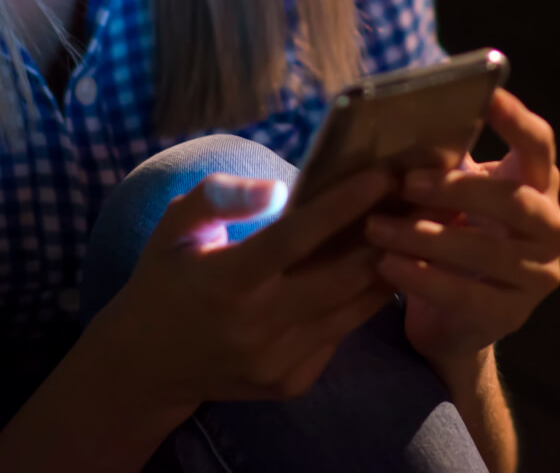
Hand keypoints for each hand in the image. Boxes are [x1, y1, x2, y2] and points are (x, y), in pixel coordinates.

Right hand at [84, 165, 398, 409]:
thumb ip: (219, 198)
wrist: (146, 366)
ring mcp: (276, 362)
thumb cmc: (166, 280)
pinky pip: (338, 336)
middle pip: (338, 278)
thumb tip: (278, 187)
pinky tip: (373, 270)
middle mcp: (255, 326)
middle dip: (382, 236)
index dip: (341, 206)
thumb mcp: (174, 226)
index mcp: (225, 281)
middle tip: (413, 198)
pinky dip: (359, 302)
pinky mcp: (291, 383)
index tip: (382, 175)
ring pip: (350, 310)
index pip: (294, 238)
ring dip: (385, 268)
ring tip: (407, 228)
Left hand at [365, 88, 559, 372]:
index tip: (489, 96)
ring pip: (488, 252)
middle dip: (459, 190)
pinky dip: (424, 278)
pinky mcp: (514, 315)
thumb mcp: (453, 194)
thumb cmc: (454, 236)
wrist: (456, 318)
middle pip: (517, 202)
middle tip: (406, 183)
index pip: (540, 146)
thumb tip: (405, 120)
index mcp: (538, 185)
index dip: (518, 121)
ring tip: (377, 228)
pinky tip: (388, 266)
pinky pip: (468, 295)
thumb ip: (444, 161)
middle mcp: (552, 227)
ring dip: (427, 238)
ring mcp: (540, 275)